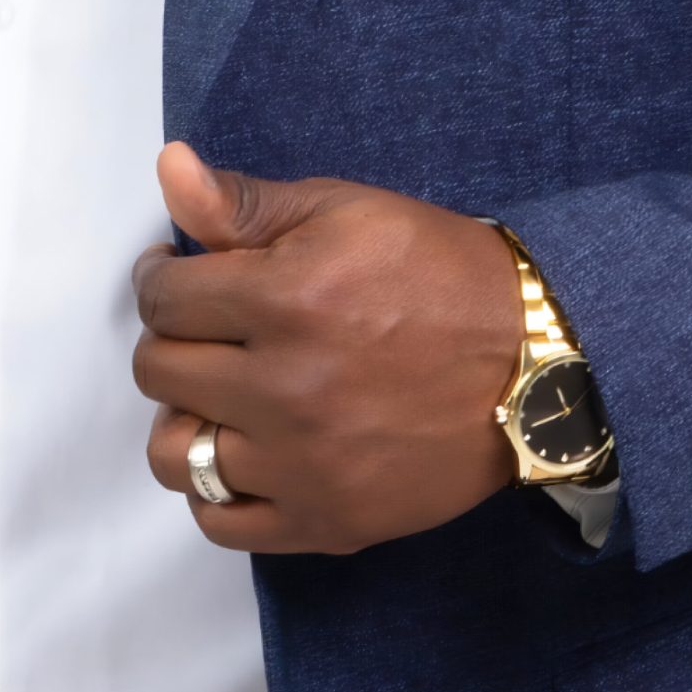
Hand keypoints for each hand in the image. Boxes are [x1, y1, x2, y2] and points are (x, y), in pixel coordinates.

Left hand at [132, 143, 521, 554]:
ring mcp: (304, 466)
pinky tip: (240, 450)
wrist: (531, 360)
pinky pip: (221, 523)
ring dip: (183, 416)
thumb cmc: (435, 272)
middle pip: (160, 371)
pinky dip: (213, 489)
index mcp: (286, 299)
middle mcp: (285, 389)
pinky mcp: (328, 522)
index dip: (160, 277)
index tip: (176, 273)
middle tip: (204, 325)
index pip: (164, 298)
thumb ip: (244, 202)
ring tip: (216, 391)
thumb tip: (169, 168)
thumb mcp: (343, 210)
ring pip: (176, 456)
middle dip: (170, 337)